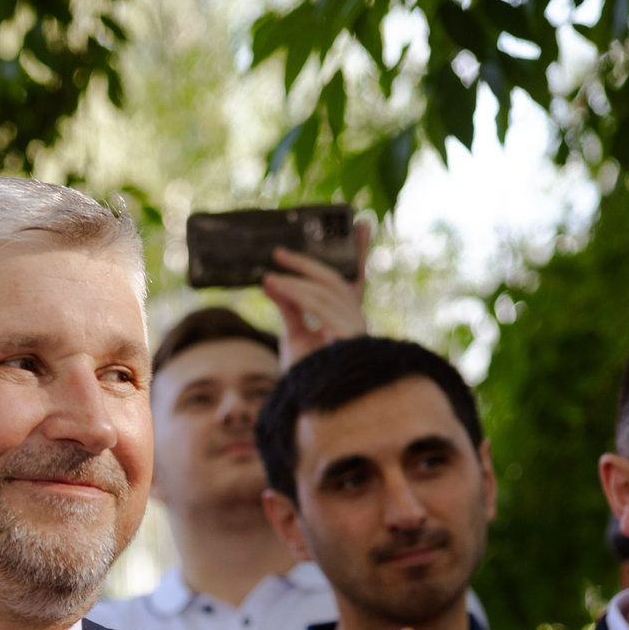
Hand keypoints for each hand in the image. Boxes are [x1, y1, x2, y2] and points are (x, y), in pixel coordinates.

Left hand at [264, 219, 370, 369]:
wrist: (306, 407)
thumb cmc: (305, 376)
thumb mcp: (293, 335)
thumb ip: (289, 307)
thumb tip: (272, 280)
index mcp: (346, 319)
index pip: (354, 280)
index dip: (359, 251)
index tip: (360, 221)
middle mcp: (356, 321)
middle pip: (338, 282)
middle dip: (310, 262)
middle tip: (279, 251)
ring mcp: (356, 329)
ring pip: (327, 292)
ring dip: (296, 279)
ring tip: (269, 273)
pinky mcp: (349, 337)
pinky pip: (321, 306)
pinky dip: (296, 293)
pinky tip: (275, 284)